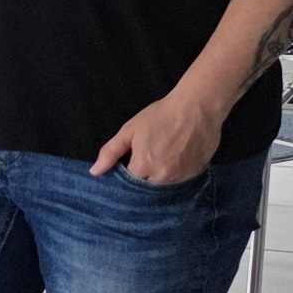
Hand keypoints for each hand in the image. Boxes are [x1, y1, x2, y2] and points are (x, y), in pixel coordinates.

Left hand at [92, 92, 222, 184]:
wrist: (197, 107)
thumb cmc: (161, 115)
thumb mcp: (130, 130)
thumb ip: (111, 152)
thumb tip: (94, 172)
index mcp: (143, 167)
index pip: (129, 182)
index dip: (127, 174)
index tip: (130, 164)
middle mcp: (162, 177)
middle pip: (147, 186)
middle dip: (144, 177)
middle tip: (148, 159)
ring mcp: (181, 177)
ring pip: (164, 185)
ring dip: (160, 177)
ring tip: (162, 158)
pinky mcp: (196, 173)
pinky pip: (181, 181)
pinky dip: (176, 174)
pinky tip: (176, 160)